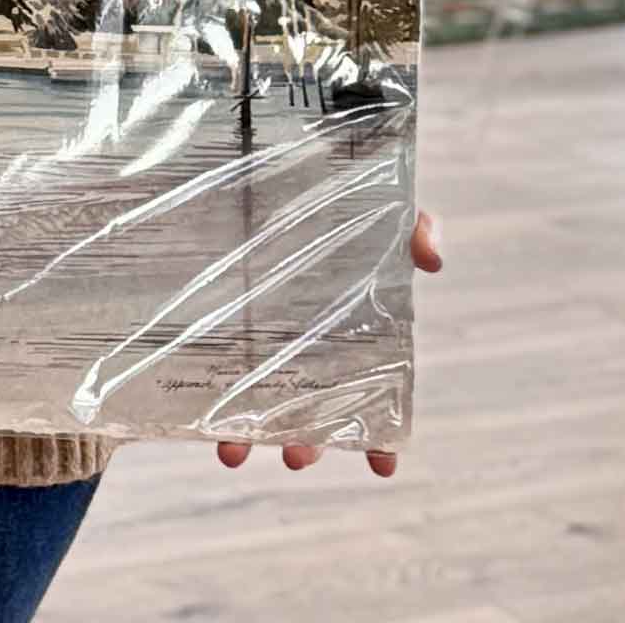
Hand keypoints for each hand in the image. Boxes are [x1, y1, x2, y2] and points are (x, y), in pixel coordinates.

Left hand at [215, 209, 440, 480]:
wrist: (270, 156)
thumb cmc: (331, 192)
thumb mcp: (377, 207)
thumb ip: (413, 227)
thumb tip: (432, 260)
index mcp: (347, 329)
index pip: (370, 393)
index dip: (377, 435)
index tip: (383, 467)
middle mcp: (303, 340)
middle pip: (309, 407)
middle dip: (305, 441)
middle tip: (297, 458)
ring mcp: (258, 331)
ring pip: (257, 397)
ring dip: (249, 433)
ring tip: (234, 452)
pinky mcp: (216, 314)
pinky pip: (208, 362)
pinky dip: (200, 396)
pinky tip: (193, 419)